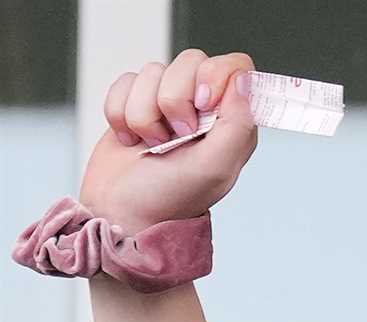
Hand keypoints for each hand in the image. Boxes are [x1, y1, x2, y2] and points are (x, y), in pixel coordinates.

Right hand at [80, 49, 256, 234]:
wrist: (122, 214)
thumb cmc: (170, 198)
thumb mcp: (214, 168)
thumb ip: (237, 124)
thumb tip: (243, 79)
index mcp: (232, 122)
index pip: (236, 66)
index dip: (214, 77)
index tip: (202, 106)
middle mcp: (204, 108)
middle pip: (191, 61)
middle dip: (173, 99)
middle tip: (174, 136)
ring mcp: (169, 103)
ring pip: (153, 70)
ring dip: (144, 112)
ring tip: (151, 145)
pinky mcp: (137, 102)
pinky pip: (126, 81)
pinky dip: (121, 112)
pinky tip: (131, 140)